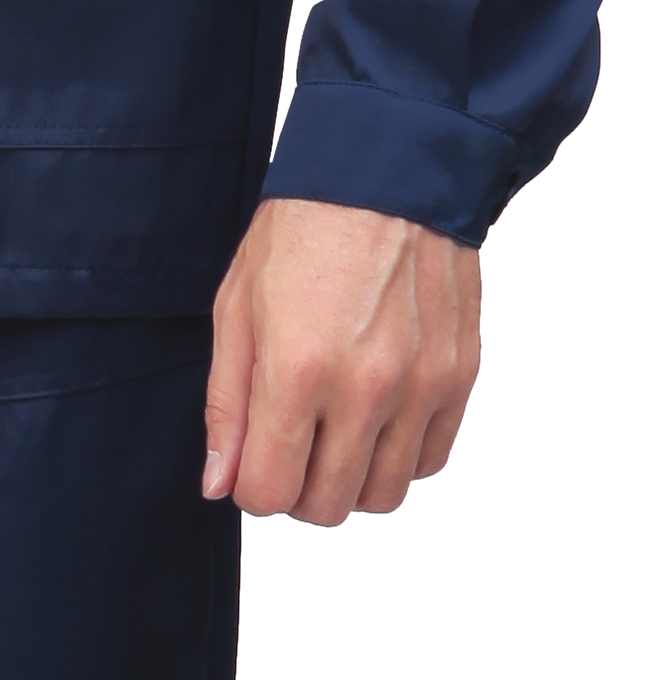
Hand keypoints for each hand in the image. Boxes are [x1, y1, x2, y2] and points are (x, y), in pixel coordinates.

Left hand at [202, 197, 480, 526]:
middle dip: (298, 492)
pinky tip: (377, 421)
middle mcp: (365, 388)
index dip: (252, 489)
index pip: (270, 493)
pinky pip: (431, 460)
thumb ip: (227, 406)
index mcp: (297, 371)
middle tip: (292, 450)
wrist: (388, 173)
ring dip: (352, 482)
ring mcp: (420, 386)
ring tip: (335, 436)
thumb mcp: (237, 309)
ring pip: (384, 496)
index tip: (254, 461)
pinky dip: (400, 457)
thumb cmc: (304, 230)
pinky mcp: (459, 376)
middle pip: (328, 506)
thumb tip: (219, 482)